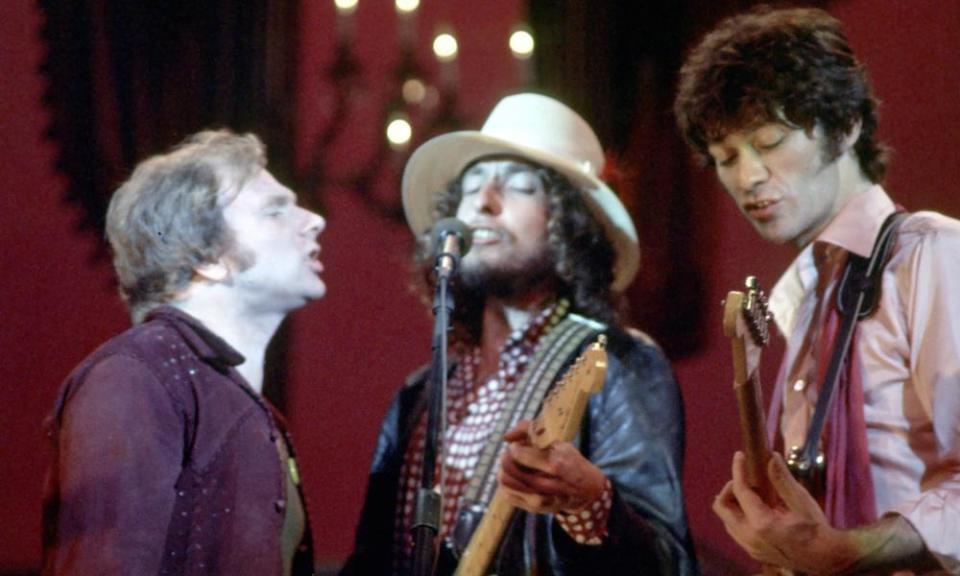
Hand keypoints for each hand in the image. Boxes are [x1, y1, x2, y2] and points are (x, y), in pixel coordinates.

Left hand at [496, 420, 606, 513]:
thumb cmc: (569, 461)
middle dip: (506, 459)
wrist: (586, 490)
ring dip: (503, 472)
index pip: (519, 453)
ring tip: (511, 466)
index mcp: (555, 463)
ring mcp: (541, 499)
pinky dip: (506, 485)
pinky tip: (514, 479)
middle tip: (511, 455)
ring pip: (506, 484)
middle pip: (509, 469)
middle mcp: (548, 484)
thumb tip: (506, 437)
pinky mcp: (535, 508)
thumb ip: (530, 430)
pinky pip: (508, 496)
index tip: (518, 446)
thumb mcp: (557, 441)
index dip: (514, 448)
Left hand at [713, 451, 859, 573]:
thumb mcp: (801, 501)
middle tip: (745, 479)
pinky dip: (740, 516)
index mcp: (762, 524)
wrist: (824, 558)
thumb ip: (782, 479)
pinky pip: (736, 530)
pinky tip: (756, 508)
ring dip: (734, 503)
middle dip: (729, 489)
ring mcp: (750, 547)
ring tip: (752, 493)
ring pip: (727, 520)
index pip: (740, 491)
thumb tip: (771, 457)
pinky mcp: (754, 552)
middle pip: (722, 508)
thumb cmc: (815, 528)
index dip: (737, 470)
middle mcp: (750, 537)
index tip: (740, 456)